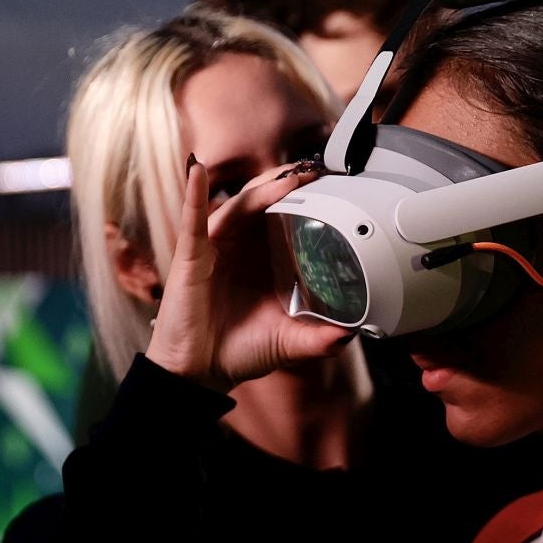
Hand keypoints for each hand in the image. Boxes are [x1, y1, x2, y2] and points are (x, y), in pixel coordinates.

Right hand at [146, 158, 353, 391]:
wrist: (201, 372)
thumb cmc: (239, 349)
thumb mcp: (289, 341)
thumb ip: (319, 338)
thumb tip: (351, 335)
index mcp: (262, 257)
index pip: (286, 216)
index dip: (306, 197)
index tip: (333, 184)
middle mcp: (240, 245)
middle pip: (265, 201)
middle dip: (290, 182)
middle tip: (318, 170)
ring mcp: (214, 247)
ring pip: (240, 204)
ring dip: (264, 187)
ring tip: (290, 175)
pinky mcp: (191, 256)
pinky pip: (193, 219)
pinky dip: (194, 193)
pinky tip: (198, 171)